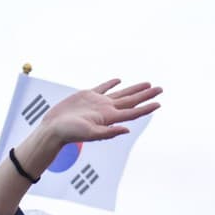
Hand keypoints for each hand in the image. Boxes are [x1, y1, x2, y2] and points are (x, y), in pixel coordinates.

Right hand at [34, 79, 160, 147]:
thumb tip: (127, 130)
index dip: (146, 107)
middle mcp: (106, 110)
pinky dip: (111, 84)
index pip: (133, 112)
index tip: (159, 102)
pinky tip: (119, 80)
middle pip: (131, 101)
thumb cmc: (70, 133)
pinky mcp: (87, 96)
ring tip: (147, 84)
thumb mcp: (90, 134)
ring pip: (121, 94)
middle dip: (146, 95)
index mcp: (109, 118)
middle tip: (160, 89)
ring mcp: (98, 103)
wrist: (53, 129)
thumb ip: (108, 132)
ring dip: (134, 89)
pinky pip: (103, 88)